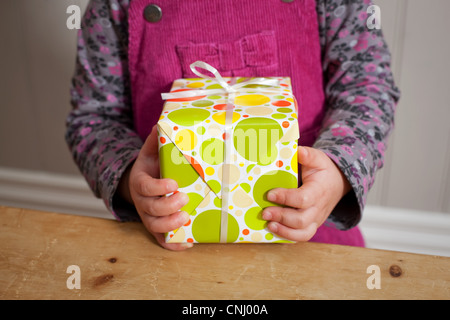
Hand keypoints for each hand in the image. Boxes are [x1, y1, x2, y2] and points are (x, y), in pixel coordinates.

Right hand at [118, 125, 192, 250]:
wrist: (143, 183)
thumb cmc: (151, 167)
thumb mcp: (151, 152)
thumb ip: (154, 141)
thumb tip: (160, 124)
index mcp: (140, 182)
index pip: (145, 187)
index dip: (158, 188)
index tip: (173, 184)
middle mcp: (142, 201)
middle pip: (150, 209)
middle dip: (167, 206)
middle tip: (185, 199)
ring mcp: (148, 216)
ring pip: (154, 227)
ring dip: (170, 226)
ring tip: (186, 218)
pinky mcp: (156, 227)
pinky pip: (161, 240)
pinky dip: (173, 244)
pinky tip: (188, 243)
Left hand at [262, 146, 350, 241]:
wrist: (337, 184)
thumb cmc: (323, 171)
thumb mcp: (318, 159)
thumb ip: (308, 155)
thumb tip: (297, 151)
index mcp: (319, 191)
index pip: (303, 199)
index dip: (286, 198)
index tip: (270, 194)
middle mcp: (318, 208)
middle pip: (301, 220)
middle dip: (281, 217)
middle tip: (264, 212)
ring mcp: (316, 219)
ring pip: (303, 233)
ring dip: (284, 231)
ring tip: (268, 225)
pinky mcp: (311, 226)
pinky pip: (301, 236)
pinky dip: (287, 237)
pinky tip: (273, 230)